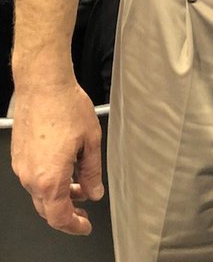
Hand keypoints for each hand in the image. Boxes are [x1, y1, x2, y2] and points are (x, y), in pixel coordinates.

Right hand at [11, 81, 103, 235]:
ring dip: (58, 194)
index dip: (74, 226)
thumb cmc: (66, 106)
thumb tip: (94, 192)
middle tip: (84, 210)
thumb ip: (92, 172)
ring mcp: (21, 167)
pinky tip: (64, 168)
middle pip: (47, 209)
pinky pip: (33, 178)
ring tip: (78, 184)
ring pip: (39, 193)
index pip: (59, 217)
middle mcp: (31, 177)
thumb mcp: (91, 140)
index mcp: (50, 178)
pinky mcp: (18, 156)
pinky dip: (48, 181)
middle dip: (67, 213)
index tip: (85, 226)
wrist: (42, 84)